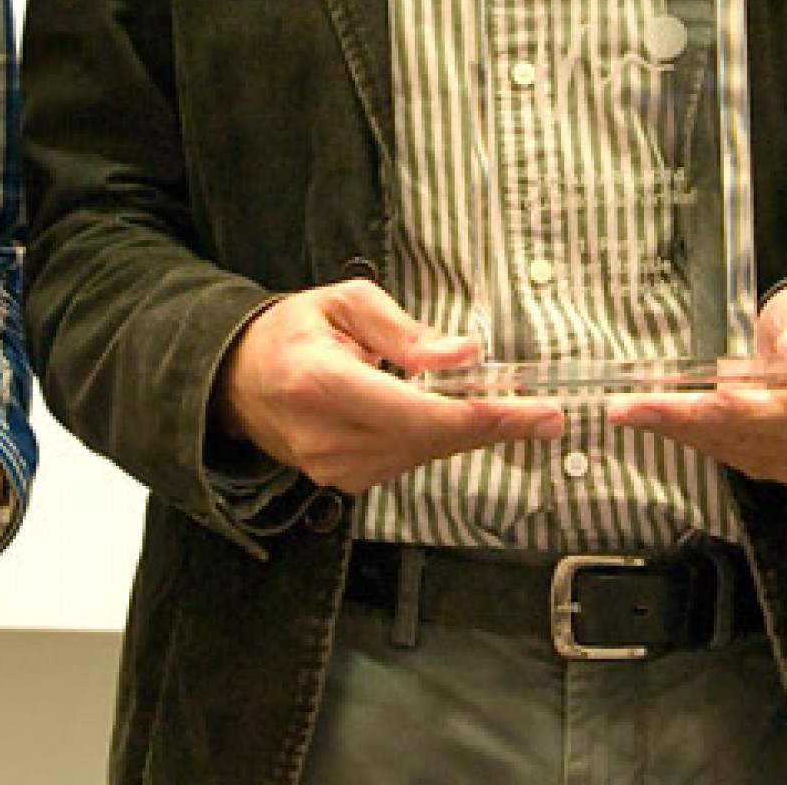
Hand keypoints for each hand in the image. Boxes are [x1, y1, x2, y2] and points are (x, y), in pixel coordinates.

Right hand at [217, 280, 564, 492]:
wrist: (237, 380)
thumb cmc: (292, 331)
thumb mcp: (344, 303)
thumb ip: (405, 331)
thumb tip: (463, 354)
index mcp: (322, 385)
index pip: (417, 413)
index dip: (480, 414)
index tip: (531, 410)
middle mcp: (327, 438)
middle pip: (430, 441)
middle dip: (494, 426)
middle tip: (549, 415)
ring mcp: (332, 469)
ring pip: (424, 455)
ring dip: (470, 433)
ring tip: (517, 411)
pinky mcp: (341, 482)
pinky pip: (407, 461)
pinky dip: (440, 440)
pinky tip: (464, 419)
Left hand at [607, 280, 786, 487]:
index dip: (751, 411)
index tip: (710, 399)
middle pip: (754, 437)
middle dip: (692, 419)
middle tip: (636, 405)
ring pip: (730, 446)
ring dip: (677, 427)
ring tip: (628, 408)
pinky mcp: (771, 463)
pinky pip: (723, 448)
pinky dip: (685, 431)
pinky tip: (649, 416)